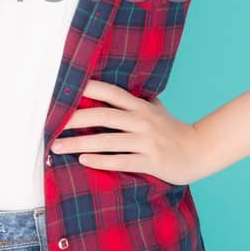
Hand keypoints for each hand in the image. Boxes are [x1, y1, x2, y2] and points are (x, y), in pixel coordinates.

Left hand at [50, 77, 208, 184]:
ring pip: (107, 141)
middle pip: (102, 115)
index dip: (87, 89)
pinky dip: (100, 161)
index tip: (63, 91)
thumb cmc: (172, 130)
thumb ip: (134, 100)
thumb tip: (110, 89)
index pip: (109, 92)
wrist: (199, 151)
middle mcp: (142, 120)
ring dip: (79, 144)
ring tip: (58, 147)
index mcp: (140, 106)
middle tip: (51, 125)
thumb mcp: (155, 110)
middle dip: (73, 120)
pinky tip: (83, 161)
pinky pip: (120, 161)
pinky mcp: (151, 161)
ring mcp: (146, 141)